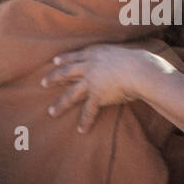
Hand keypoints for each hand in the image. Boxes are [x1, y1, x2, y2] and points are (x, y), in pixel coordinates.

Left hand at [40, 45, 158, 132]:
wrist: (140, 70)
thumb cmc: (139, 62)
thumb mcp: (123, 55)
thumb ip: (117, 60)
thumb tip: (121, 64)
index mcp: (96, 54)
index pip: (75, 56)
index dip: (64, 59)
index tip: (55, 61)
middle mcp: (89, 66)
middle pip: (66, 72)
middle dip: (53, 78)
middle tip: (43, 83)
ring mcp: (91, 81)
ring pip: (71, 94)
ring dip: (60, 104)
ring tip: (51, 112)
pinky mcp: (97, 94)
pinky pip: (88, 110)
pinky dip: (85, 121)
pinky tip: (80, 130)